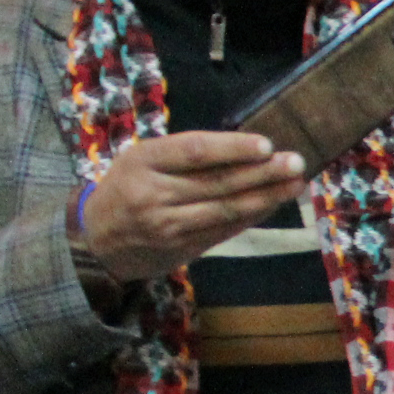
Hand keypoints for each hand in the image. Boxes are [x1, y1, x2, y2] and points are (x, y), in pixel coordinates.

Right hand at [80, 132, 306, 280]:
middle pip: (217, 182)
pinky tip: (274, 204)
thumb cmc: (126, 188)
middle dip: (262, 173)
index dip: (232, 148)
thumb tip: (245, 148)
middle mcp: (153, 193)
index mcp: (142, 160)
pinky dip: (252, 216)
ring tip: (296, 184)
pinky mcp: (181, 248)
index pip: (193, 151)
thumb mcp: (140, 160)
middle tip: (297, 162)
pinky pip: (224, 230)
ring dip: (266, 197)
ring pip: (225, 209)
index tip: (267, 144)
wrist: (96, 240)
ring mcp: (167, 225)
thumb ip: (182, 154)